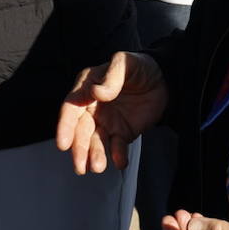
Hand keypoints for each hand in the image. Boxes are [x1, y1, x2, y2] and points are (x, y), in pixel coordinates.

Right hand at [56, 51, 167, 173]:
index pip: (71, 107)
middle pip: (80, 130)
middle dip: (79, 149)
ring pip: (96, 142)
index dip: (65, 126)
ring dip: (95, 155)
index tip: (63, 143)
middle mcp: (92, 107)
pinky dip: (117, 156)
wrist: (164, 80)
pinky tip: (120, 162)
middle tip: (80, 166)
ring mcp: (106, 122)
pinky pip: (117, 147)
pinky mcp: (122, 133)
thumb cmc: (139, 66)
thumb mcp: (125, 62)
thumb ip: (112, 76)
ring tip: (98, 167)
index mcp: (87, 87)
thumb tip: (96, 93)